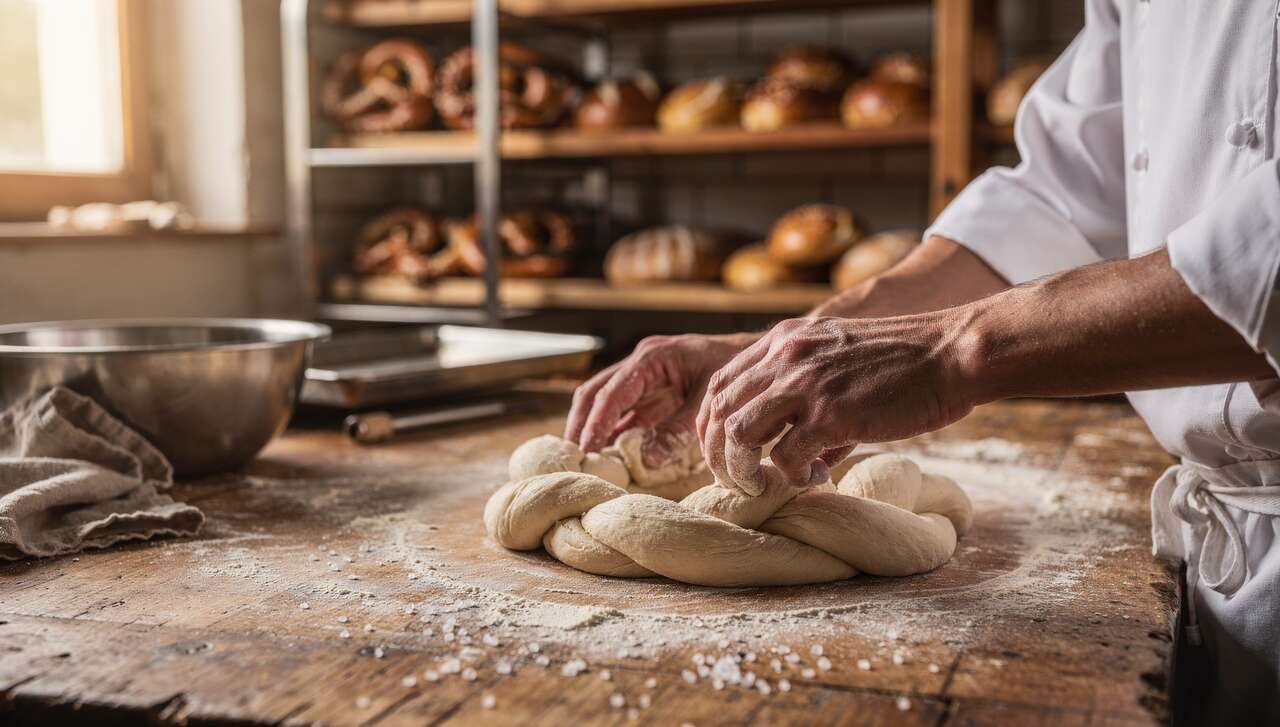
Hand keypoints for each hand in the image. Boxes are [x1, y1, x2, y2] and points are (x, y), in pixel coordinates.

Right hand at [566, 333, 758, 463]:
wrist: (759, 359)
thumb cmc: (736, 370)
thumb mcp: (708, 401)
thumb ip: (679, 429)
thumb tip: (647, 460)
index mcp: (652, 357)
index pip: (612, 392)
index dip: (596, 423)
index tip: (586, 450)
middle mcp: (641, 364)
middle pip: (594, 393)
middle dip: (580, 425)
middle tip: (572, 458)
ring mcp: (643, 378)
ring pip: (602, 402)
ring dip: (591, 429)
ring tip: (583, 461)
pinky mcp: (650, 394)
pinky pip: (622, 414)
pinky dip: (612, 433)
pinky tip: (608, 456)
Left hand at [696, 314, 975, 491]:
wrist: (952, 352)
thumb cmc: (905, 362)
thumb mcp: (838, 356)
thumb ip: (806, 394)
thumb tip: (794, 456)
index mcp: (783, 340)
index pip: (720, 383)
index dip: (712, 424)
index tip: (725, 451)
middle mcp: (785, 357)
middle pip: (718, 411)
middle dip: (718, 454)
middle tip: (737, 480)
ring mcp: (805, 384)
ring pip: (738, 434)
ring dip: (743, 469)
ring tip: (764, 486)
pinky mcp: (831, 414)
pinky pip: (785, 458)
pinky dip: (792, 477)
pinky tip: (817, 478)